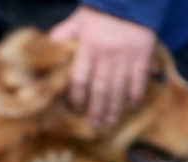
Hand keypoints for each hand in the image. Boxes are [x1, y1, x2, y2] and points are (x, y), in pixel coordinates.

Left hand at [48, 6, 156, 125]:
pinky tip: (132, 106)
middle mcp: (106, 55)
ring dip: (114, 107)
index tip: (75, 109)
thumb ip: (63, 36)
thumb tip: (45, 50)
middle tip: (94, 125)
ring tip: (110, 121)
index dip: (76, 97)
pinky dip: (136, 94)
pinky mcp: (142, 55)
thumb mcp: (78, 20)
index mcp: (87, 46)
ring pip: (118, 88)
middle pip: (99, 88)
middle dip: (96, 109)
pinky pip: (139, 80)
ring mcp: (125, 56)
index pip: (79, 78)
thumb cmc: (101, 11)